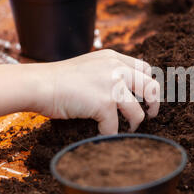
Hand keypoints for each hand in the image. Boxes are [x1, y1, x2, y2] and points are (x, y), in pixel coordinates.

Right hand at [35, 49, 159, 134]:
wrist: (40, 84)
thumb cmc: (59, 79)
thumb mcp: (90, 65)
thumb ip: (108, 71)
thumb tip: (125, 89)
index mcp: (114, 58)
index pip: (145, 69)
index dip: (149, 84)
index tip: (147, 96)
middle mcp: (117, 69)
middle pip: (151, 87)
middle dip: (154, 104)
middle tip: (151, 114)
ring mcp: (112, 86)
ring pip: (138, 112)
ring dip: (134, 124)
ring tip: (128, 129)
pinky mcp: (104, 104)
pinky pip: (115, 127)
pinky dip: (110, 134)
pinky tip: (103, 134)